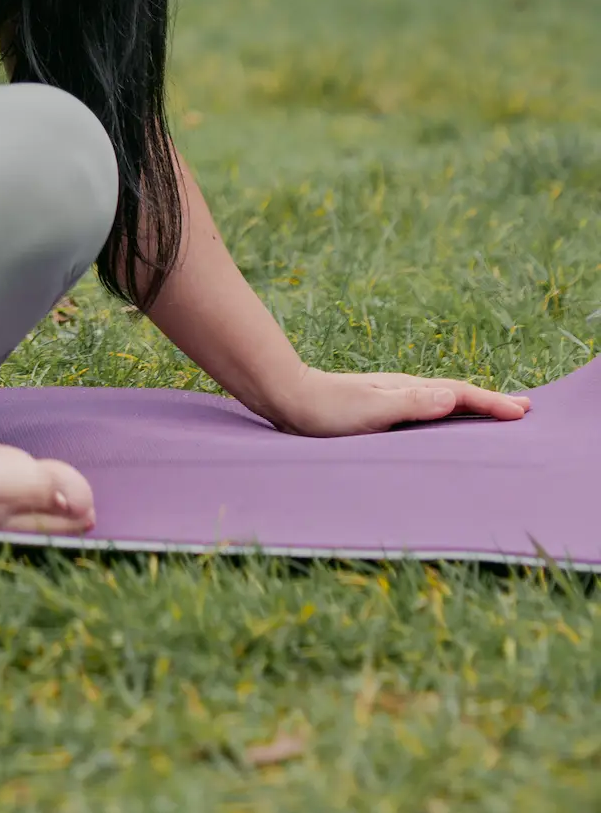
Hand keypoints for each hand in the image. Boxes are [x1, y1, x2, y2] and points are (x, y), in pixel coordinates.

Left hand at [271, 367, 527, 436]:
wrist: (288, 398)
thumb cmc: (327, 409)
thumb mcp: (372, 410)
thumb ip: (411, 404)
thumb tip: (452, 396)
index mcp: (407, 390)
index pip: (458, 395)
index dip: (491, 403)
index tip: (522, 412)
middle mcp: (404, 391)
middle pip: (456, 395)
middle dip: (489, 402)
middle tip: (524, 408)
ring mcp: (393, 400)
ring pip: (442, 402)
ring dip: (471, 407)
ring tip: (494, 413)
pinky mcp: (381, 411)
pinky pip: (426, 413)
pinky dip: (446, 415)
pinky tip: (444, 422)